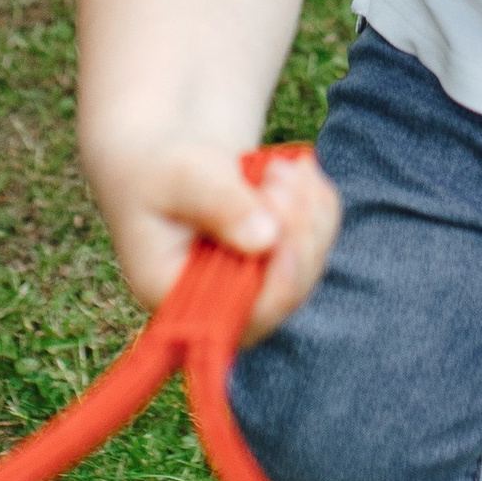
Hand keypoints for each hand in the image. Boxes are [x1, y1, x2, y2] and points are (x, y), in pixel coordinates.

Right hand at [90, 138, 340, 341]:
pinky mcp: (278, 260)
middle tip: (276, 177)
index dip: (280, 279)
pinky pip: (321, 237)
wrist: (167, 164)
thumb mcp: (180, 176)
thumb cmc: (161, 171)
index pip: (245, 316)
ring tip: (277, 168)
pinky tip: (296, 170)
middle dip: (296, 230)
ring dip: (308, 209)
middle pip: (288, 290)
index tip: (286, 224)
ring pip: (311, 261)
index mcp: (178, 299)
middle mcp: (221, 306)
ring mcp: (255, 286)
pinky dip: (318, 201)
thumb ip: (216, 203)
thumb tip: (267, 239)